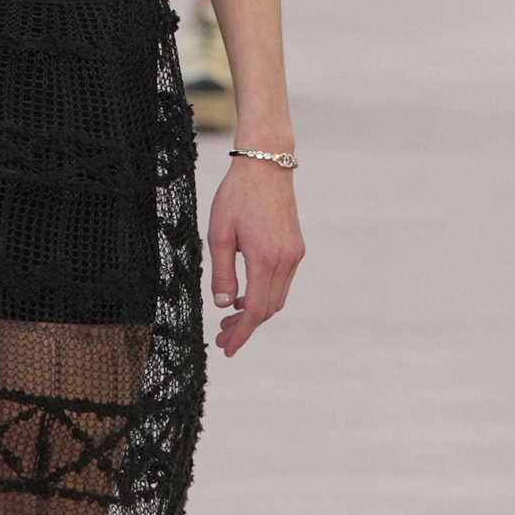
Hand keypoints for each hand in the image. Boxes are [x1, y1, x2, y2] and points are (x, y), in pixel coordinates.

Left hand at [206, 159, 303, 355]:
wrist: (266, 166)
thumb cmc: (236, 196)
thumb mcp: (219, 234)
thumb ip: (222, 273)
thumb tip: (223, 305)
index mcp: (264, 259)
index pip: (254, 310)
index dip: (240, 333)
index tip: (226, 349)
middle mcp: (285, 261)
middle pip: (268, 309)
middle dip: (245, 327)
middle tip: (221, 337)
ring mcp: (294, 255)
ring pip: (277, 298)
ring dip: (255, 313)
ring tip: (229, 319)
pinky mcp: (296, 248)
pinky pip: (281, 282)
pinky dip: (265, 295)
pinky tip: (245, 296)